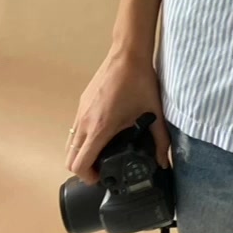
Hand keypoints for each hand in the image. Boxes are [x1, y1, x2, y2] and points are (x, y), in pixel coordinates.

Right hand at [65, 46, 170, 185]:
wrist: (128, 54)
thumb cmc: (139, 81)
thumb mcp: (154, 113)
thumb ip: (160, 140)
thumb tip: (163, 162)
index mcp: (100, 128)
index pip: (80, 164)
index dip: (88, 178)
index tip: (102, 178)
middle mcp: (85, 122)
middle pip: (70, 158)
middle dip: (83, 169)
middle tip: (101, 170)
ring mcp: (81, 111)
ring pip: (70, 143)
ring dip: (80, 154)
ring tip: (100, 154)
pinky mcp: (82, 102)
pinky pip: (74, 128)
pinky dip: (81, 139)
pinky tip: (100, 134)